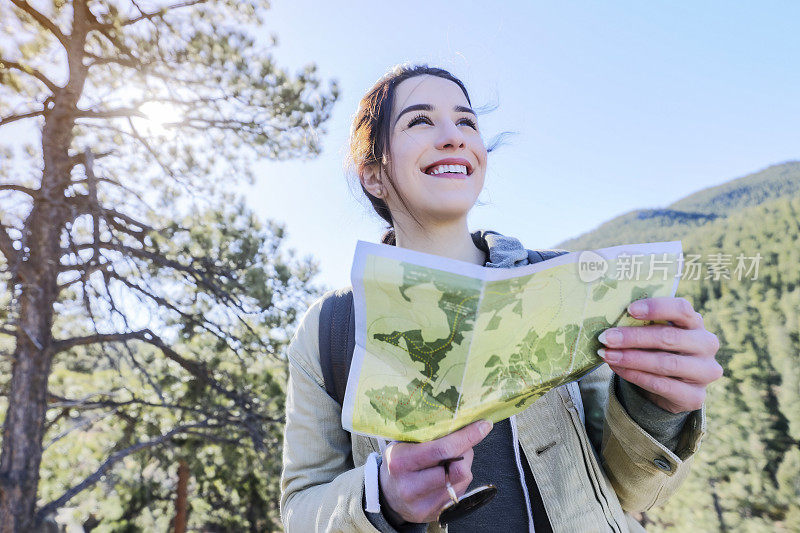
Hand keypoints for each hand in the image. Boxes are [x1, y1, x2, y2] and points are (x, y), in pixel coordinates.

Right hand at [379, 419, 491, 522]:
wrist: (388, 495)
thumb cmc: (399, 461)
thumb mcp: (403, 443)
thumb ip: (428, 435)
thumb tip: (461, 424)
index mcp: (400, 462)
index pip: (442, 449)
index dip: (467, 436)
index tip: (483, 425)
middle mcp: (410, 486)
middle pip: (458, 468)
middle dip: (466, 450)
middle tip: (463, 441)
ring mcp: (423, 504)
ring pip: (462, 478)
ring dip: (464, 465)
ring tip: (451, 459)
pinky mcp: (435, 514)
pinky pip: (461, 491)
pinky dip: (460, 479)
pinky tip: (448, 474)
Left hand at [598, 297, 721, 413]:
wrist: (668, 388)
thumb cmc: (657, 350)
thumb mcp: (652, 334)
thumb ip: (640, 325)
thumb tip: (610, 323)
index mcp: (695, 322)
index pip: (682, 309)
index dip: (656, 307)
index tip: (629, 309)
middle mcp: (706, 345)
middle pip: (669, 337)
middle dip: (634, 337)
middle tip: (606, 337)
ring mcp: (705, 372)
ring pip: (666, 363)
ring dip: (631, 359)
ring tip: (607, 355)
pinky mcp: (695, 396)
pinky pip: (662, 385)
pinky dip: (636, 376)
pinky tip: (617, 369)